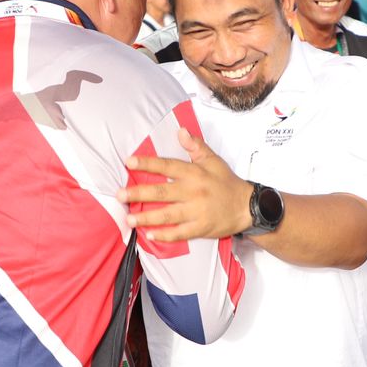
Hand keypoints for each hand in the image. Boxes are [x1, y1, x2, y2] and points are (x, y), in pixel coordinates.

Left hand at [119, 128, 252, 242]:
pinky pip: (180, 233)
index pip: (167, 166)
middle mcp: (194, 191)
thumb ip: (195, 146)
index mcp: (195, 173)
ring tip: (129, 218)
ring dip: (147, 217)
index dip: (148, 164)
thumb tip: (180, 131)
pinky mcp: (201, 228)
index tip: (129, 162)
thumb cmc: (227, 182)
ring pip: (167, 214)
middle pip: (162, 192)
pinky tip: (149, 234)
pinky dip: (164, 235)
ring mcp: (197, 211)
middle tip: (120, 194)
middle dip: (139, 193)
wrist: (247, 206)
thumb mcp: (213, 160)